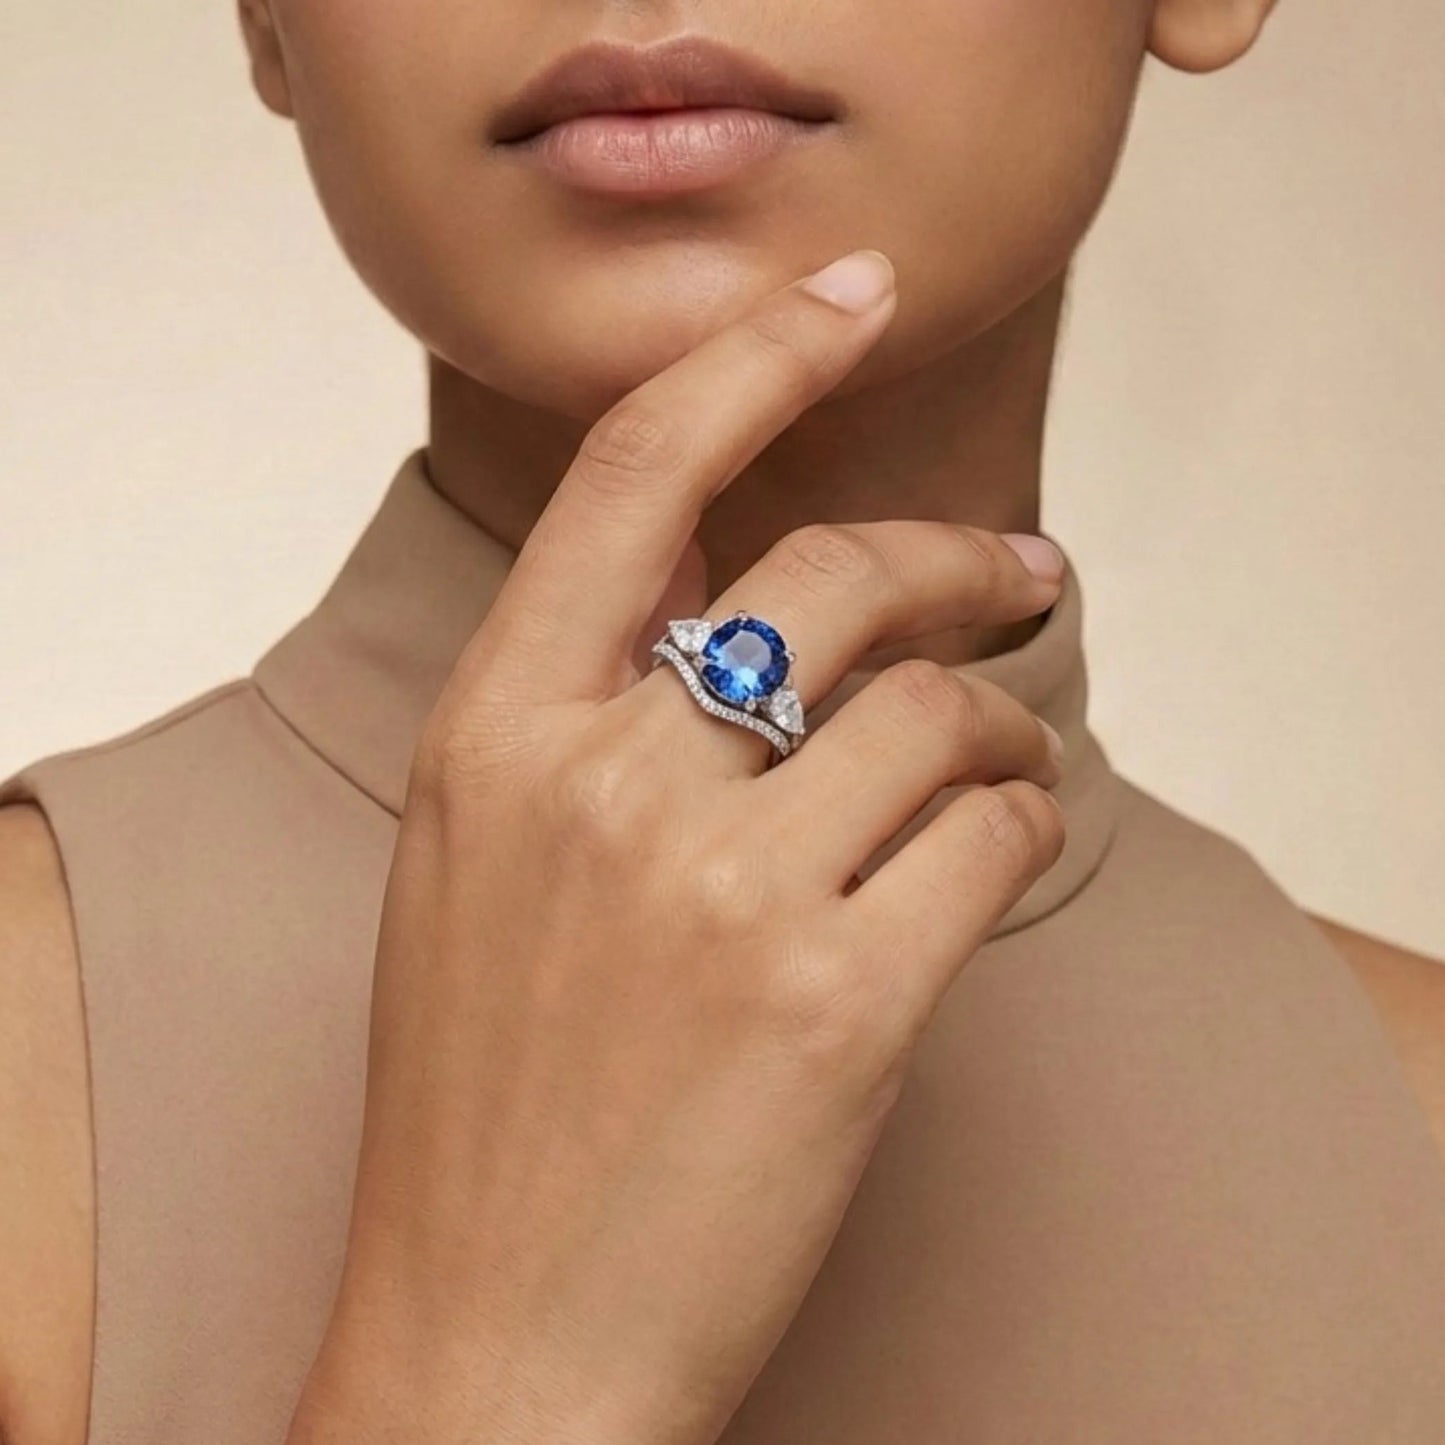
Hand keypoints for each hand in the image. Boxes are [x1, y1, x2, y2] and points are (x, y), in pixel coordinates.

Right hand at [291, 250, 1065, 1444]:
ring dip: (1002, 724)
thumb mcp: (479, 869)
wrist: (498, 1335)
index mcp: (494, 738)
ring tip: (1008, 755)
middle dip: (955, 559)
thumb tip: (720, 590)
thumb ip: (583, 716)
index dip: (749, 359)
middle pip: (836, 578)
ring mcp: (723, 891)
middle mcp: (605, 786)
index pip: (632, 483)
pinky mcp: (841, 1001)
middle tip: (1021, 575)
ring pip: (938, 714)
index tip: (842, 295)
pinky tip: (998, 850)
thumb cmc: (486, 1107)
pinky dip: (1020, 827)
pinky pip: (990, 838)